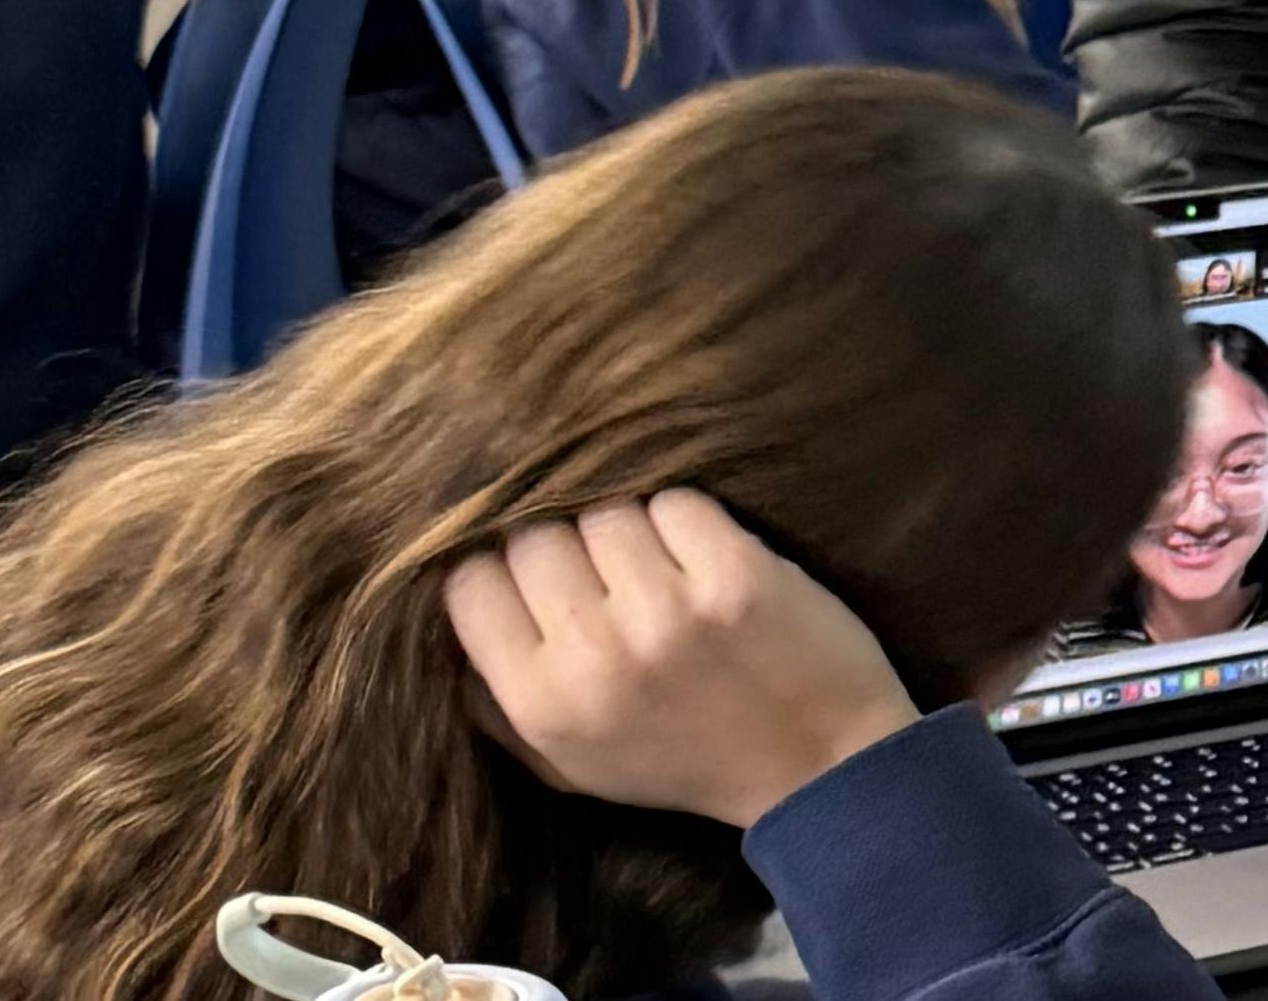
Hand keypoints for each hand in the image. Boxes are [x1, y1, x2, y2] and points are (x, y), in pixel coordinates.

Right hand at [443, 491, 919, 828]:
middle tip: (601, 573)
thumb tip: (451, 615)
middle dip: (564, 548)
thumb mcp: (569, 763)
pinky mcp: (736, 574)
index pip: (469, 584)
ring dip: (627, 529)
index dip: (498, 571)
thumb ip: (496, 701)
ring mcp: (668, 610)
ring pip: (605, 510)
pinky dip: (685, 520)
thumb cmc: (684, 761)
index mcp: (542, 703)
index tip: (531, 579)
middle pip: (534, 537)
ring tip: (656, 568)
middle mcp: (596, 654)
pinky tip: (699, 556)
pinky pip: (675, 502)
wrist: (816, 765)